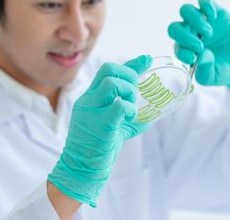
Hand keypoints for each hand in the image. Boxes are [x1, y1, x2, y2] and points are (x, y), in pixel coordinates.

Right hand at [48, 55, 151, 206]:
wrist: (80, 170)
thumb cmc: (97, 149)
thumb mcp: (112, 126)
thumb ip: (126, 118)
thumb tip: (149, 117)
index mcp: (90, 98)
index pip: (108, 71)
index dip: (131, 64)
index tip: (147, 59)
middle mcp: (88, 100)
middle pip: (108, 69)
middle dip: (129, 75)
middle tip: (134, 95)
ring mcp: (91, 111)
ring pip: (111, 83)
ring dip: (128, 92)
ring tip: (130, 108)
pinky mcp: (99, 124)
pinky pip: (118, 106)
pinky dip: (129, 109)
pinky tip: (129, 119)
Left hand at [168, 0, 229, 97]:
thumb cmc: (224, 71)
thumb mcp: (214, 76)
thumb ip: (205, 69)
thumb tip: (199, 55)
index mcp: (186, 50)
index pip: (177, 46)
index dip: (182, 51)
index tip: (193, 58)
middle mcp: (190, 34)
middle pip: (174, 27)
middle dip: (184, 35)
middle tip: (200, 45)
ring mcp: (202, 22)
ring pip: (186, 10)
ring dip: (194, 20)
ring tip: (208, 33)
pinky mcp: (216, 12)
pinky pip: (204, 1)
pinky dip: (206, 5)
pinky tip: (213, 17)